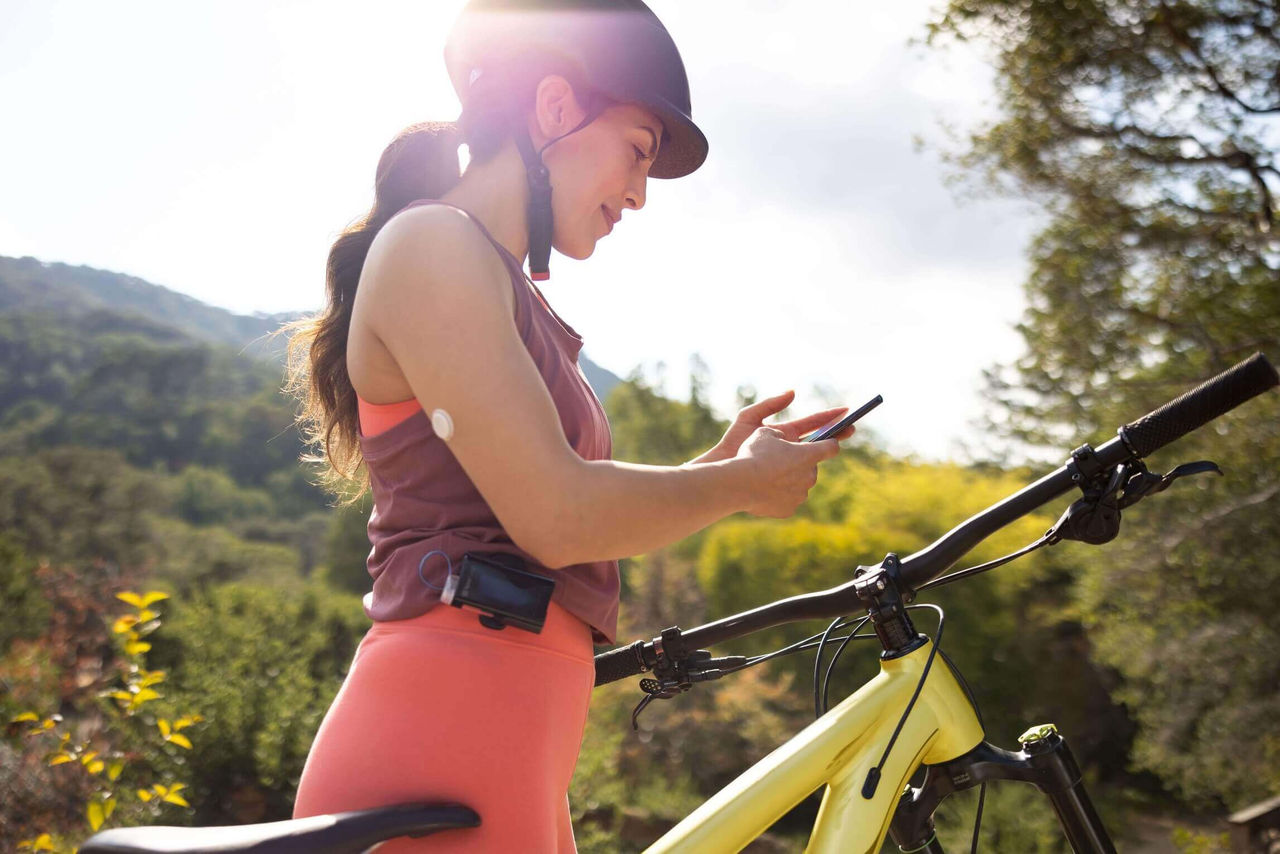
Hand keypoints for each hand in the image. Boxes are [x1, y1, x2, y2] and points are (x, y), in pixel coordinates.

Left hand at [688, 390, 855, 464]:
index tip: (846, 411)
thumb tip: (793, 392)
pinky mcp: (787, 483)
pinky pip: (802, 479)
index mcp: (785, 433)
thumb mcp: (749, 417)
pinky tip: (811, 471)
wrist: (722, 470)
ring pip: (813, 461)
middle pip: (818, 442)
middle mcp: (790, 450)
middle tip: (851, 429)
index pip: (813, 424)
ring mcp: (789, 467)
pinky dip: (808, 474)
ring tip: (832, 446)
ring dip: (822, 454)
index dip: (830, 418)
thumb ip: (770, 404)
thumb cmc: (733, 443)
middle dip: (835, 435)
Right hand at [734, 425, 841, 517]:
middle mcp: (810, 476)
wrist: (740, 484)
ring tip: (768, 477)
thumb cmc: (754, 456)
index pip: (831, 447)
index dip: (829, 443)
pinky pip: (787, 501)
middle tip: (781, 460)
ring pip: (799, 485)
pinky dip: (779, 496)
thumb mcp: (764, 433)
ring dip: (789, 480)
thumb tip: (781, 439)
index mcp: (809, 454)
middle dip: (800, 464)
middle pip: (811, 468)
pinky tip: (764, 491)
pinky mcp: (789, 510)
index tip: (826, 442)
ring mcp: (800, 495)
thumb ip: (779, 435)